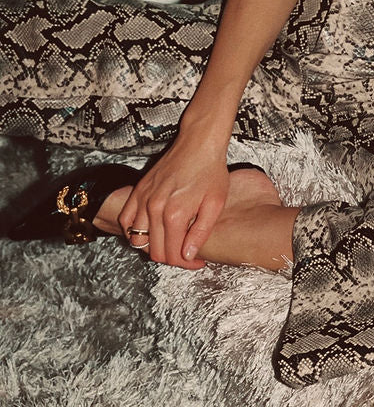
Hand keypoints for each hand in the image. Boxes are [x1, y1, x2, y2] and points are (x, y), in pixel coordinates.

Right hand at [117, 138, 229, 268]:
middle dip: (171, 258)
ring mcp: (143, 199)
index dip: (186, 264)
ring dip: (153, 247)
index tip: (197, 261)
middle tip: (187, 254)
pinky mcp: (138, 191)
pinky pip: (126, 221)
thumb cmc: (211, 171)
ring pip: (138, 240)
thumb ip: (200, 233)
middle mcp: (154, 209)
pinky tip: (149, 232)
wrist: (198, 143)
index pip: (172, 255)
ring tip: (171, 243)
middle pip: (155, 251)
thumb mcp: (215, 204)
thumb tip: (188, 256)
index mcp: (175, 215)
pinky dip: (134, 232)